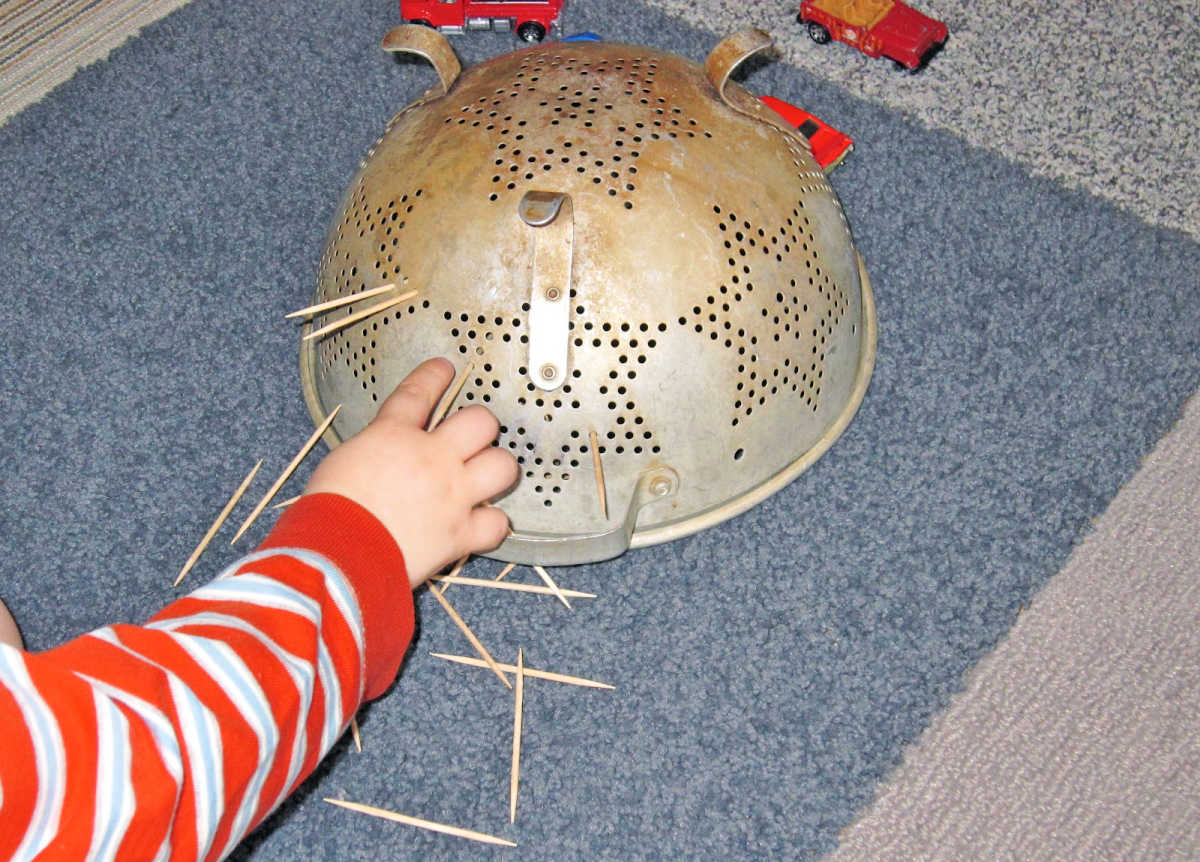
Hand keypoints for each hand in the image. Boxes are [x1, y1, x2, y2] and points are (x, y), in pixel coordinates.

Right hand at [304, 358, 517, 586]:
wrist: (338, 554)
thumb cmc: (328, 511)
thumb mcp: (343, 461)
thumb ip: (376, 450)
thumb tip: (387, 453)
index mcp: (393, 435)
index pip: (419, 391)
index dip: (434, 376)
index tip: (444, 368)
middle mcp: (431, 459)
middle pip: (480, 421)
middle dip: (480, 426)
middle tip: (471, 438)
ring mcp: (452, 495)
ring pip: (502, 466)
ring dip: (496, 469)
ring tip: (484, 477)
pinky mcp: (460, 533)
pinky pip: (497, 524)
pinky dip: (491, 525)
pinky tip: (482, 524)